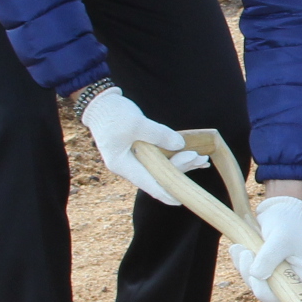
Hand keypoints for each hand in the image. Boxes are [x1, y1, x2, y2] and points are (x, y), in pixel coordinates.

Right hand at [78, 86, 207, 205]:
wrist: (100, 102)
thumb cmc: (113, 113)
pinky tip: (191, 154)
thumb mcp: (136, 122)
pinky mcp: (139, 150)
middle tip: (199, 158)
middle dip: (179, 169)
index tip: (182, 199)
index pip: (148, 183)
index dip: (165, 192)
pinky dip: (173, 155)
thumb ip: (159, 134)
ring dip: (179, 162)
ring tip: (201, 158)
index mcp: (123, 165)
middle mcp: (128, 166)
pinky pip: (159, 157)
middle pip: (157, 174)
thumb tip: (180, 144)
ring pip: (160, 166)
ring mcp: (133, 159)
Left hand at [232, 194, 301, 301]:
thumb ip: (270, 256)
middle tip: (248, 256)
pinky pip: (247, 274)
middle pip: (271, 296)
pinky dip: (240, 262)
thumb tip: (257, 275)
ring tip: (241, 247)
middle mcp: (290, 279)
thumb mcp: (280, 237)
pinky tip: (237, 247)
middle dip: (256, 282)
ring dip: (244, 268)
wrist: (278, 210)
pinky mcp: (261, 269)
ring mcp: (274, 275)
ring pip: (256, 285)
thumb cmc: (287, 224)